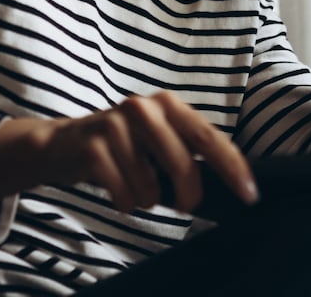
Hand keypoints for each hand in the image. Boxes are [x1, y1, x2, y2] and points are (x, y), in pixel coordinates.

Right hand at [0, 92, 257, 213]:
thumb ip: (188, 152)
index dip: (233, 167)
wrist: (61, 144)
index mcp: (168, 106)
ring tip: (137, 191)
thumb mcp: (157, 141)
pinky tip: (119, 194)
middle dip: (188, 193)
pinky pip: (121, 190)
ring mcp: (115, 123)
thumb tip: (228, 181)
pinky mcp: (92, 143)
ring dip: (146, 199)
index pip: (210, 137)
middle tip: (186, 204)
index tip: (250, 194)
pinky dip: (124, 202)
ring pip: (148, 183)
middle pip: (182, 162)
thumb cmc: (120, 147)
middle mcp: (144, 107)